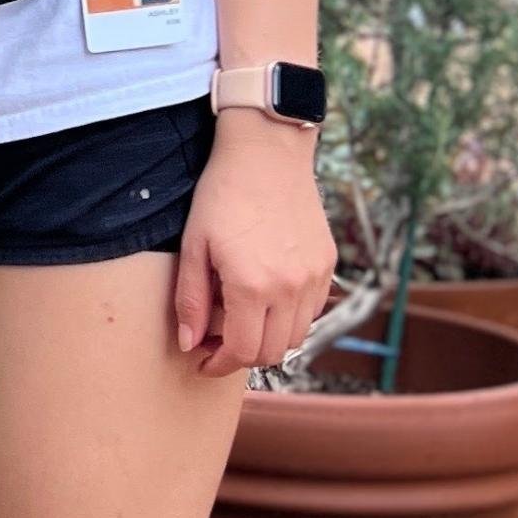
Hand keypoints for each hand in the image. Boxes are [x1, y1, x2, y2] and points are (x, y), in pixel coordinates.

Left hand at [174, 114, 337, 375]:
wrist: (266, 154)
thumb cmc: (222, 194)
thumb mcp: (194, 245)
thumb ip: (191, 300)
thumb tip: (189, 344)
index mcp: (253, 286)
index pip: (242, 351)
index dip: (219, 364)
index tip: (202, 361)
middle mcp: (290, 289)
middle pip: (272, 351)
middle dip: (241, 356)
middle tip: (216, 342)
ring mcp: (314, 279)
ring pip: (295, 337)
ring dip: (267, 339)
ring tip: (238, 319)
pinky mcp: (328, 266)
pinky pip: (311, 311)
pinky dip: (288, 318)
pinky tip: (264, 298)